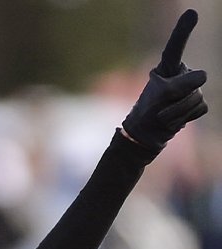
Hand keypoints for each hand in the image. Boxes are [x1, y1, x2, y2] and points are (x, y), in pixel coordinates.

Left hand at [122, 9, 207, 151]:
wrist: (145, 135)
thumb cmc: (147, 112)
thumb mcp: (161, 95)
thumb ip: (182, 83)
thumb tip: (203, 76)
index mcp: (167, 67)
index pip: (176, 47)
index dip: (183, 30)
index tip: (192, 13)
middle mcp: (182, 74)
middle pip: (197, 79)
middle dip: (179, 96)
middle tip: (161, 106)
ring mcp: (190, 89)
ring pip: (198, 97)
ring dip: (180, 111)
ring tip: (164, 116)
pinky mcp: (195, 104)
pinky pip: (201, 108)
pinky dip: (186, 117)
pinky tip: (175, 120)